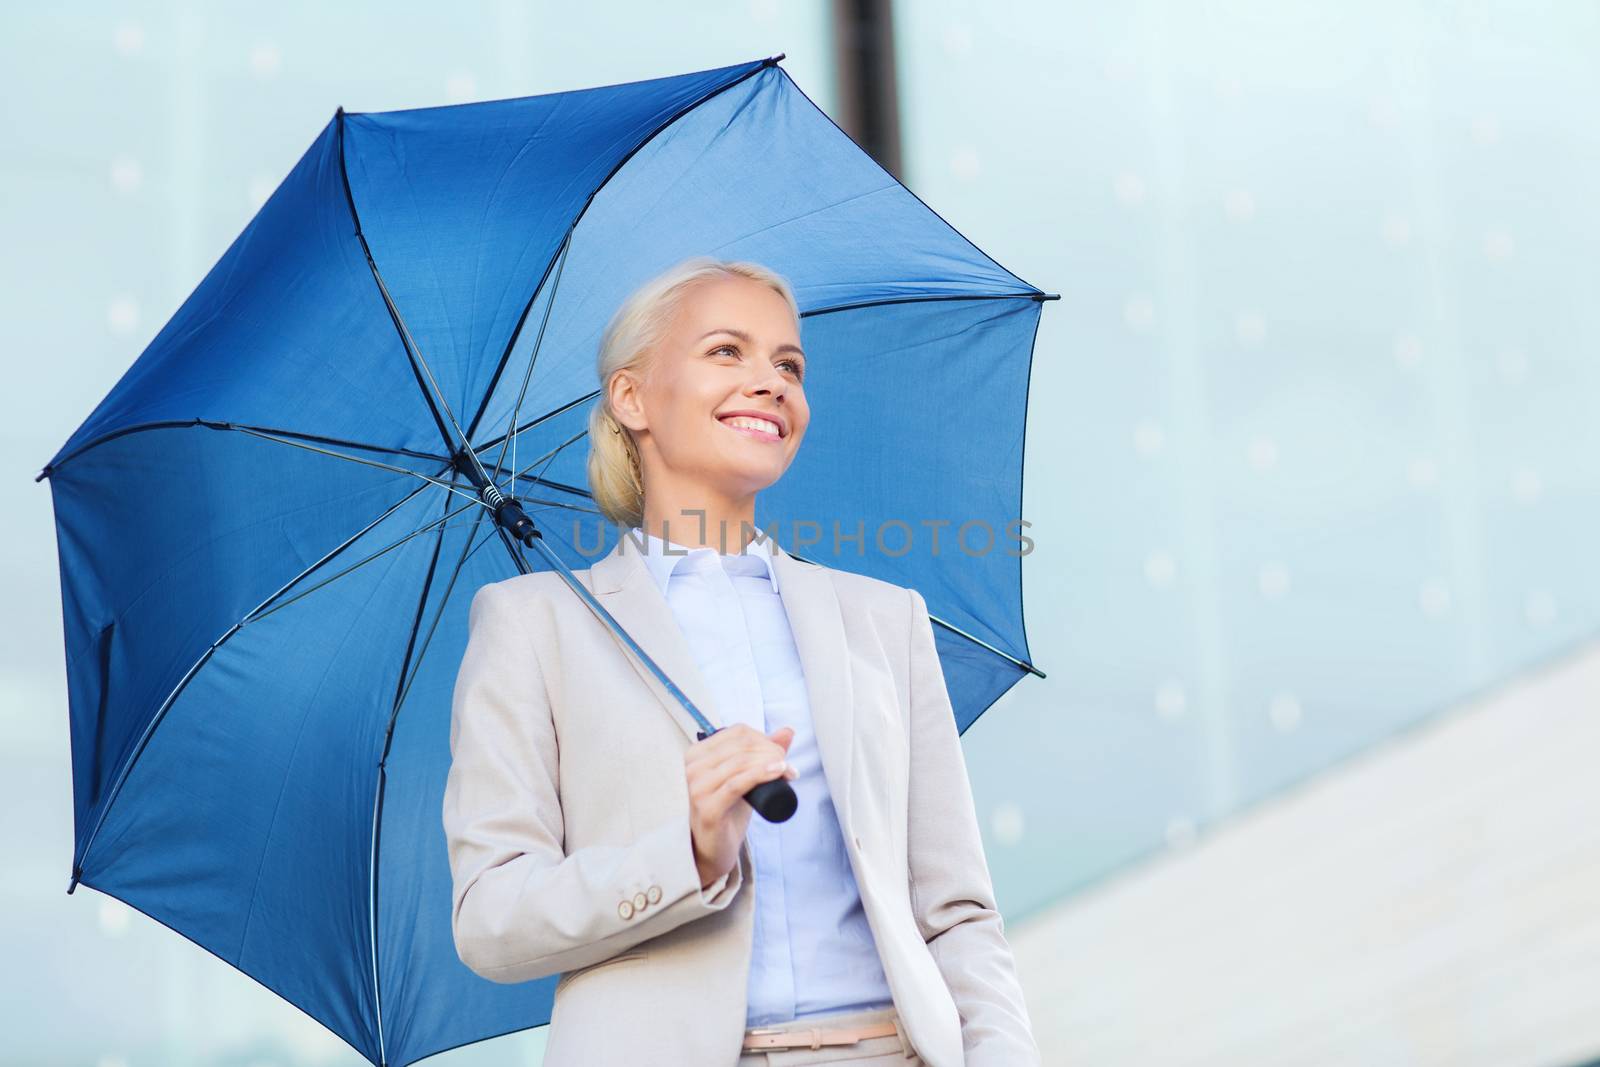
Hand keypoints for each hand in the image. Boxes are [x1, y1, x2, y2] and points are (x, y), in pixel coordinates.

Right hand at [684, 723, 798, 888]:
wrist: (713, 848)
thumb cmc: (728, 810)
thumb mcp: (745, 777)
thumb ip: (763, 753)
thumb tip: (787, 731)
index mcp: (698, 753)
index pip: (738, 732)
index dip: (765, 738)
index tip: (781, 754)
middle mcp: (693, 767)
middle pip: (742, 746)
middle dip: (771, 751)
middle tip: (787, 766)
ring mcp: (698, 788)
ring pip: (742, 763)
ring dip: (771, 763)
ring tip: (788, 773)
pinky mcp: (707, 808)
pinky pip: (737, 784)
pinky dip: (761, 774)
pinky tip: (779, 771)